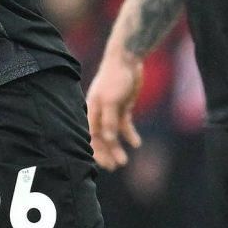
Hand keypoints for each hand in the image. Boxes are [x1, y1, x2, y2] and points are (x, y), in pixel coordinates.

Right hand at [85, 47, 143, 170]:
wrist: (127, 60)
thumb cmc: (115, 78)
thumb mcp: (111, 100)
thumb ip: (108, 120)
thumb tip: (107, 139)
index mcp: (91, 111)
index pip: (91, 136)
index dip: (96, 151)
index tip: (104, 165)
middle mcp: (99, 113)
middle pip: (101, 138)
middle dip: (106, 153)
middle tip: (115, 167)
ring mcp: (111, 110)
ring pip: (112, 134)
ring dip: (117, 147)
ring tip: (124, 161)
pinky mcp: (123, 107)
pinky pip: (124, 125)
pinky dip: (129, 135)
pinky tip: (136, 144)